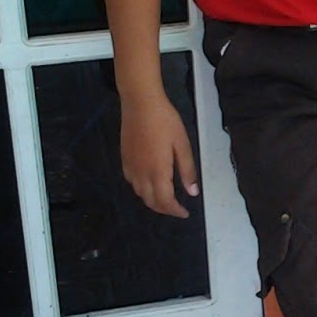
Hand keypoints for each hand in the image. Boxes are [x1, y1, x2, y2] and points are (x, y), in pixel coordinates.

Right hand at [120, 92, 199, 216]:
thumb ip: (187, 170)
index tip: (185, 213)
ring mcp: (130, 167)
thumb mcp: (182, 144)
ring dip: (153, 200)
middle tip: (177, 208)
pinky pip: (132, 182)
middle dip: (164, 209)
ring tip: (166, 198)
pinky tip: (150, 183)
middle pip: (151, 201)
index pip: (165, 201)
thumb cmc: (165, 121)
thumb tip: (192, 192)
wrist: (140, 103)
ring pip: (140, 193)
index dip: (175, 211)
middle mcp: (141, 173)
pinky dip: (142, 189)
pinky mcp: (124, 159)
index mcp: (158, 171)